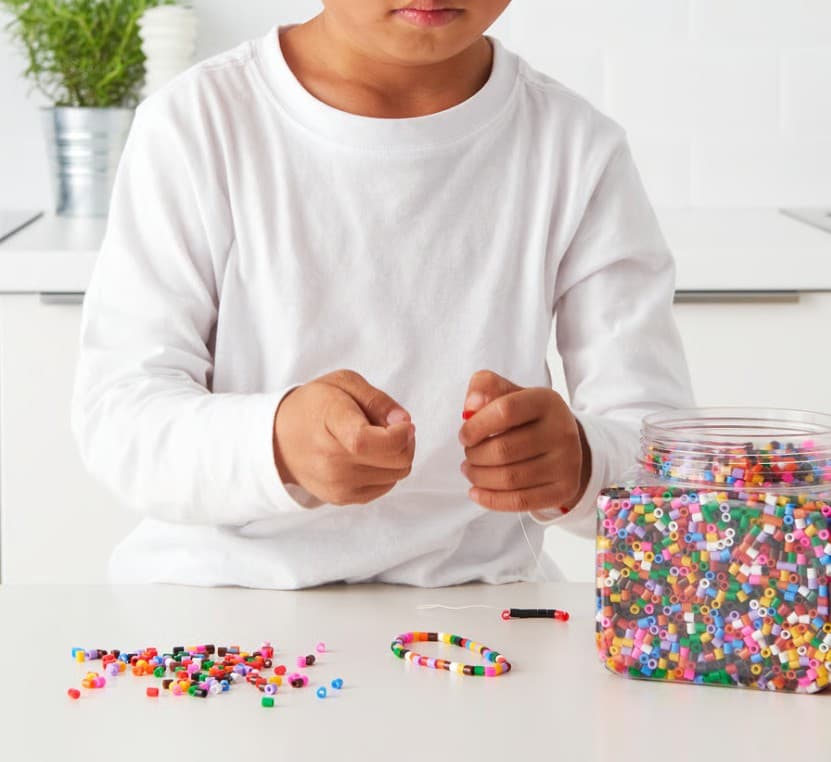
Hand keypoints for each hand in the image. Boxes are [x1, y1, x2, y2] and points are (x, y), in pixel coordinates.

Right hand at [273, 370, 414, 505]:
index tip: (404, 423)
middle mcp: (332, 460)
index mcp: (331, 424)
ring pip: (398, 474)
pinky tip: (367, 455)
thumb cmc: (315, 406)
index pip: (367, 441)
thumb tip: (404, 422)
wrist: (279, 439)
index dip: (399, 435)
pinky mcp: (342, 498)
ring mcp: (337, 484)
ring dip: (396, 455)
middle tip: (392, 426)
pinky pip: (386, 486)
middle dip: (406, 441)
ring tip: (376, 439)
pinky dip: (385, 470)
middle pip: (397, 460)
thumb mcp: (344, 383)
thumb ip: (378, 399)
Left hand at [458, 370, 590, 512]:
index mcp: (546, 401)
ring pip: (509, 478)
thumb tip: (470, 407)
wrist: (564, 442)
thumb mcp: (509, 393)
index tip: (464, 435)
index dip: (476, 426)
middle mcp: (562, 431)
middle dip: (475, 455)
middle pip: (503, 450)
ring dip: (479, 477)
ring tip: (470, 470)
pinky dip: (491, 499)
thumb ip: (484, 387)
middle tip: (469, 454)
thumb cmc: (526, 417)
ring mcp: (567, 462)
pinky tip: (476, 492)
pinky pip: (521, 501)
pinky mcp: (564, 489)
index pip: (504, 411)